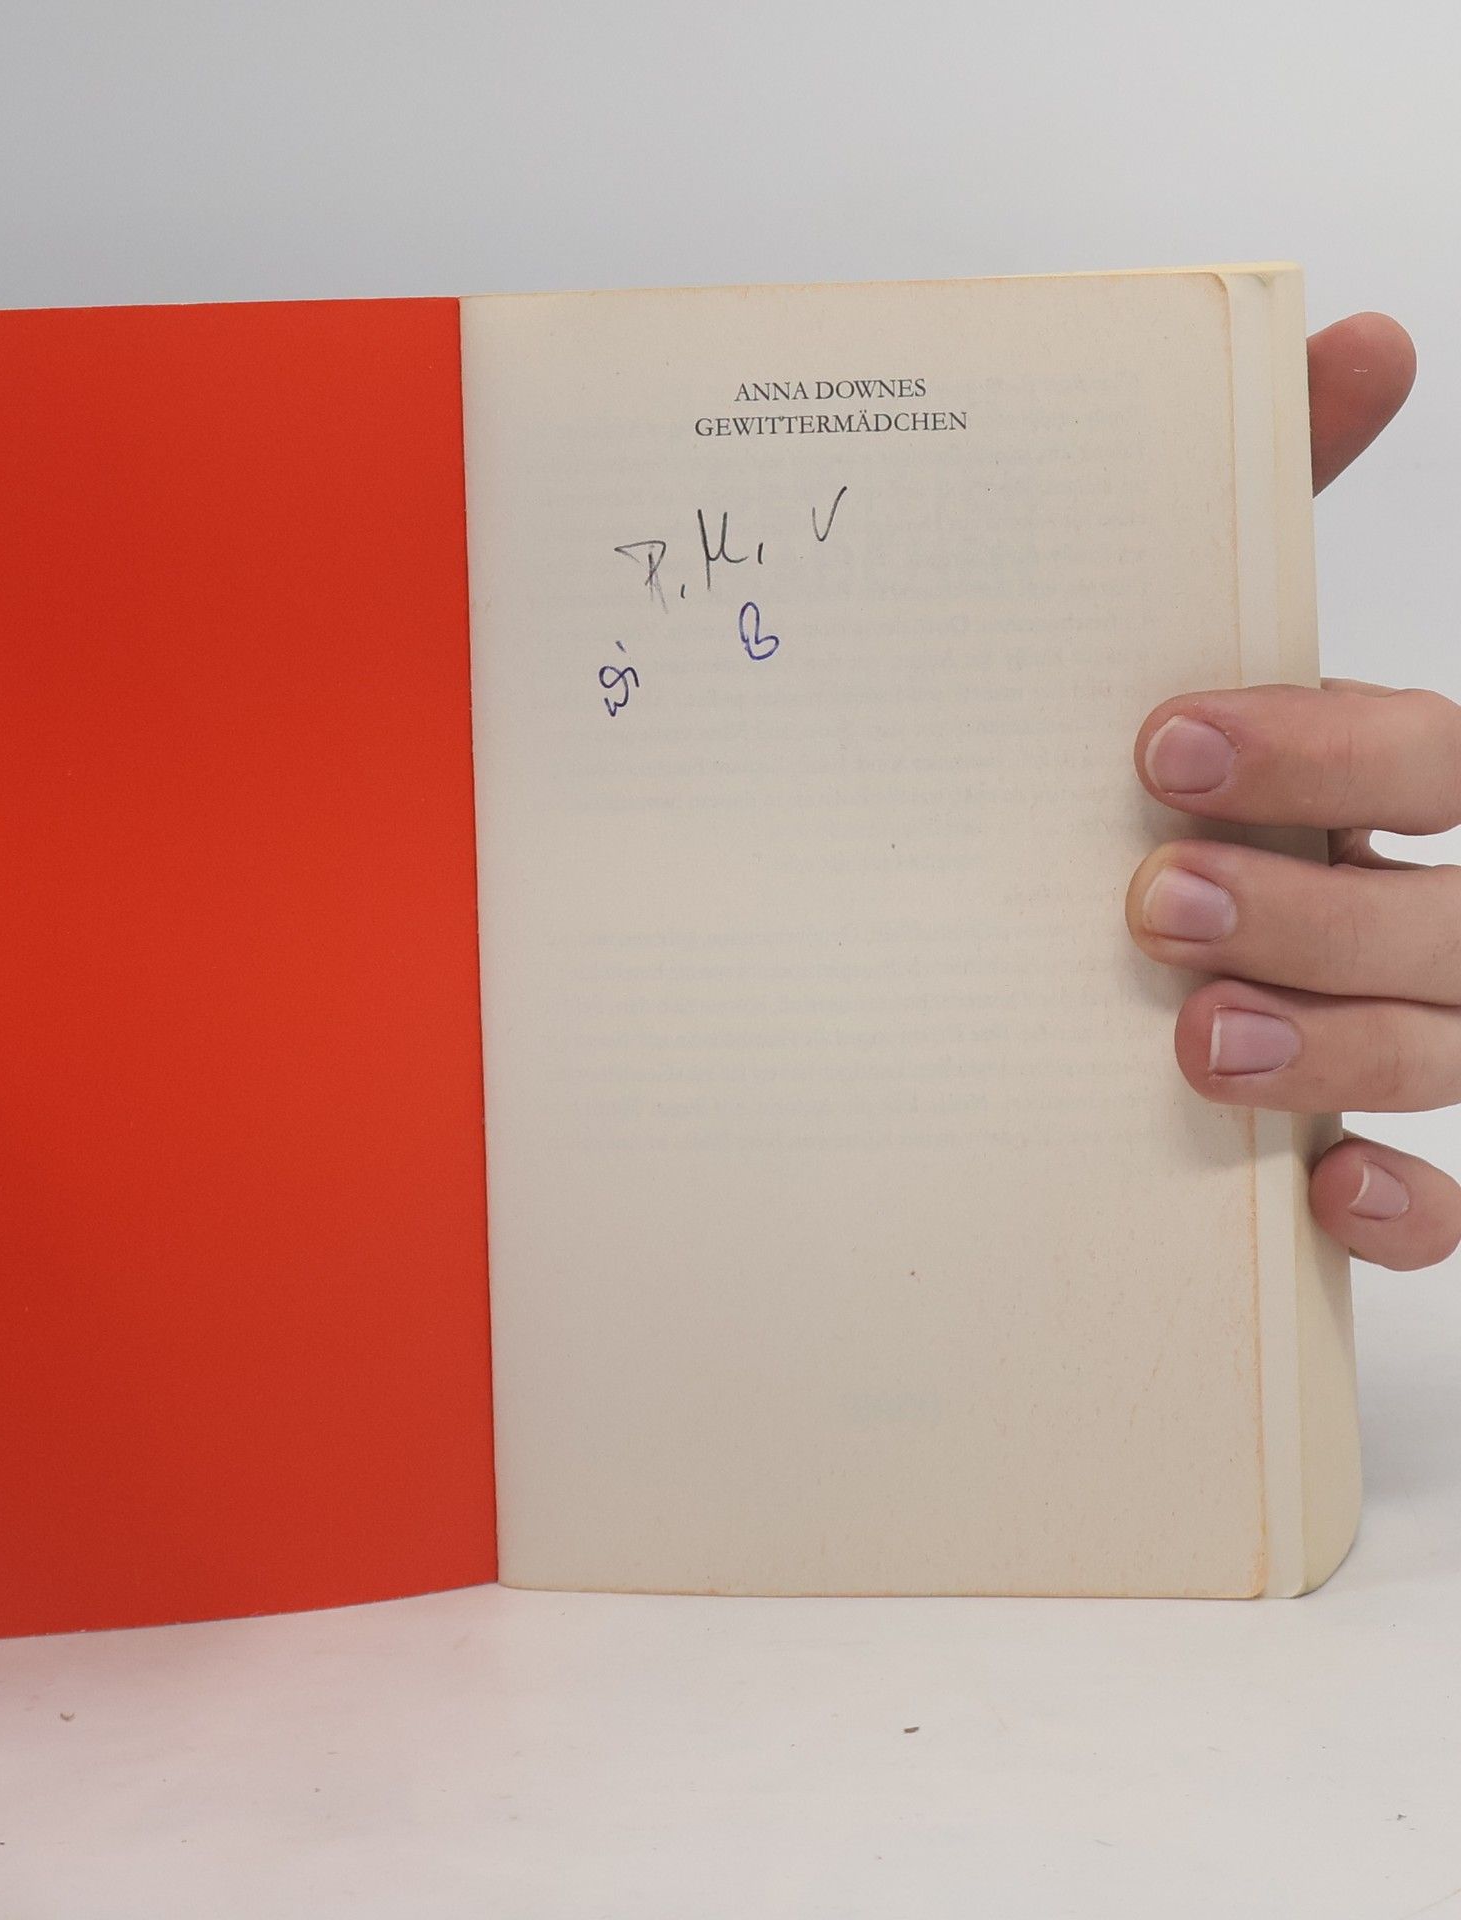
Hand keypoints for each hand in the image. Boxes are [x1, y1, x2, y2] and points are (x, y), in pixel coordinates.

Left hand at [1126, 312, 1455, 1268]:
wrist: (1148, 917)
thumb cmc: (1218, 786)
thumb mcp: (1237, 653)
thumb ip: (1285, 501)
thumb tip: (1369, 330)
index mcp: (1419, 778)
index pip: (1438, 752)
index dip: (1322, 749)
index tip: (1160, 744)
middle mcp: (1450, 904)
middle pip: (1448, 915)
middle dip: (1313, 906)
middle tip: (1151, 899)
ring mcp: (1439, 1029)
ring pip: (1449, 1048)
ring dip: (1337, 1049)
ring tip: (1197, 1040)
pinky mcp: (1399, 1152)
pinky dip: (1412, 1210)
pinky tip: (1327, 1197)